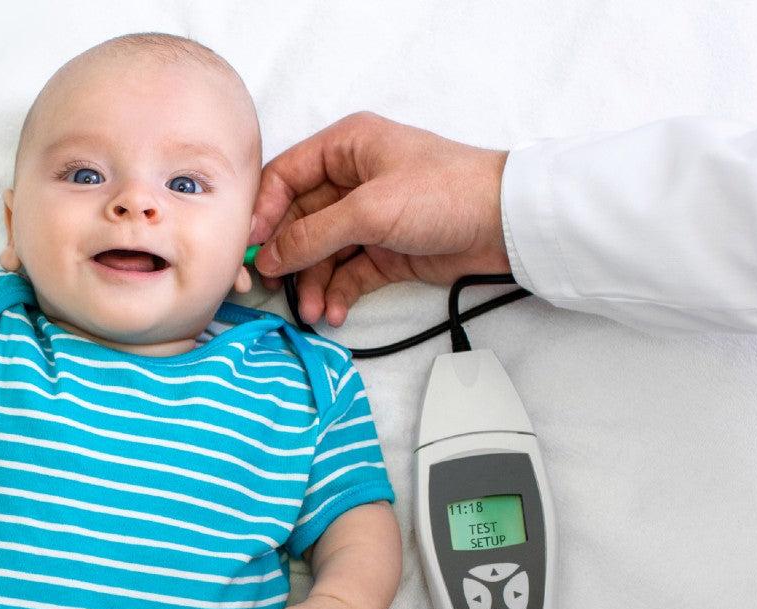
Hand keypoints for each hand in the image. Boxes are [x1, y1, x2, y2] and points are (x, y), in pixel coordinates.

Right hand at [248, 112, 510, 326]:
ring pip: (322, 253)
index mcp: (345, 147)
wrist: (505, 224)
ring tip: (312, 312)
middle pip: (299, 221)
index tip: (250, 250)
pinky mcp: (386, 251)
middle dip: (288, 258)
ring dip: (313, 283)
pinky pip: (348, 273)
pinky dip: (338, 293)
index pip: (285, 177)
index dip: (263, 213)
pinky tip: (334, 313)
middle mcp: (352, 179)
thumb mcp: (370, 210)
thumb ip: (313, 235)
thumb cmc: (442, 193)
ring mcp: (368, 218)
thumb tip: (268, 258)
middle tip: (272, 288)